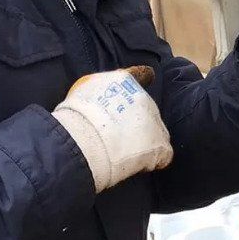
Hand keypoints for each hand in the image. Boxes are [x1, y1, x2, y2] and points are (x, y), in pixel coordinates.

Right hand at [51, 66, 172, 191]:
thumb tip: (101, 101)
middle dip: (136, 122)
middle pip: (146, 110)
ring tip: (125, 154)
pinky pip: (162, 155)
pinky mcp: (160, 145)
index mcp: (124, 82)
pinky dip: (153, 161)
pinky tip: (137, 165)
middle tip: (117, 136)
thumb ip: (98, 92)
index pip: (141, 74)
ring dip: (144, 143)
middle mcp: (143, 98)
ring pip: (157, 133)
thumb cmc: (76, 117)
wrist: (86, 139)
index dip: (144, 76)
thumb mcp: (83, 92)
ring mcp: (155, 122)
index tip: (148, 76)